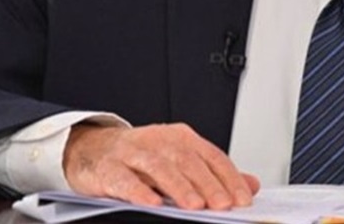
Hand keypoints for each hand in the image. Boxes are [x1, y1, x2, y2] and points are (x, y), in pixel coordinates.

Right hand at [63, 122, 260, 209]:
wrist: (93, 148)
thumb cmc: (141, 157)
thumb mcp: (180, 161)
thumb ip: (214, 174)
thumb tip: (250, 185)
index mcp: (181, 138)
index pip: (211, 156)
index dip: (228, 177)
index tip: (242, 198)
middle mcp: (159, 140)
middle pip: (187, 161)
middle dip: (208, 183)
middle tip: (223, 204)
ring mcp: (132, 152)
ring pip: (159, 166)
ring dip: (179, 186)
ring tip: (195, 205)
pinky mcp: (109, 167)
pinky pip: (125, 179)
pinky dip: (140, 190)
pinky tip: (152, 202)